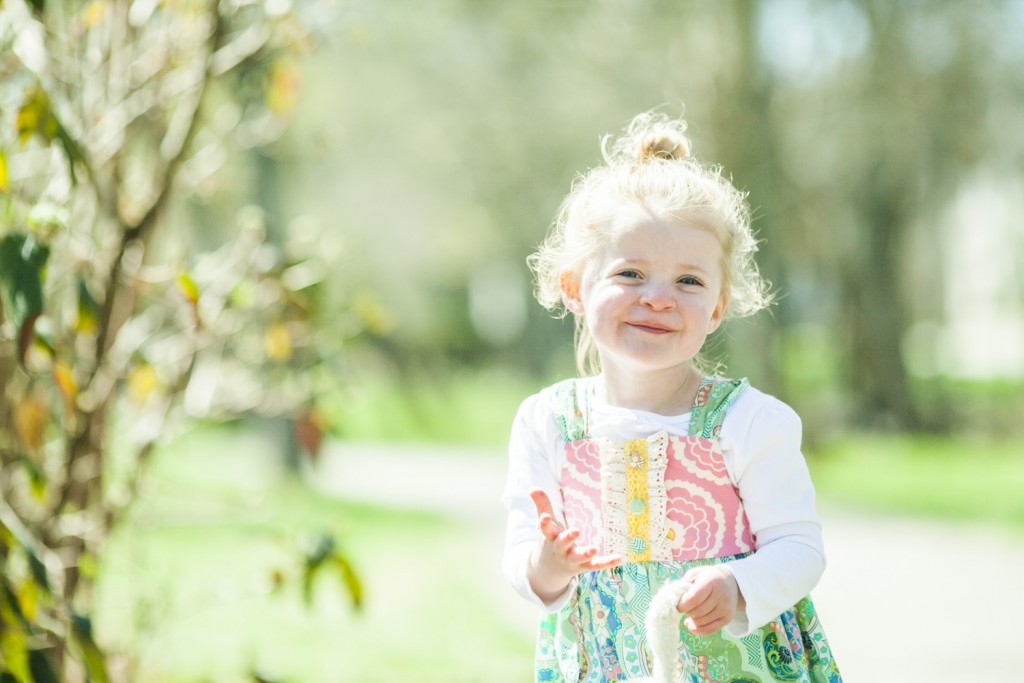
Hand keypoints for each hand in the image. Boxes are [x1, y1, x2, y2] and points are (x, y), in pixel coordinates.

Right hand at [526, 488, 622, 602]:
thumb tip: (533, 487)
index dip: (545, 523)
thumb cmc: (552, 540)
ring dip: (586, 553)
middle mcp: (560, 550)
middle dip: (568, 538)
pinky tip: (619, 558)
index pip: (546, 530)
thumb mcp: (547, 524)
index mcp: (550, 537)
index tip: (544, 517)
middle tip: (575, 531)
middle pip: (562, 544)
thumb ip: (542, 506)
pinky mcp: (585, 566)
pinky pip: (596, 565)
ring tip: (593, 548)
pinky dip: (607, 562)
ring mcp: (572, 559)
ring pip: (579, 557)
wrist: (551, 569)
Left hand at [676, 565, 744, 635]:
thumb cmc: (706, 577)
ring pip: (701, 622)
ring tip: (690, 611)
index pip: (694, 599)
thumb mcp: (694, 574)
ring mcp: (726, 608)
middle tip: (685, 606)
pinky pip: (709, 630)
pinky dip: (697, 630)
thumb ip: (683, 585)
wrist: (729, 582)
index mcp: (712, 581)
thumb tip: (674, 601)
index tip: (677, 605)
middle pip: (697, 612)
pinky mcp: (727, 618)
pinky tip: (691, 624)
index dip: (682, 605)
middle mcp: (722, 595)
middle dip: (686, 612)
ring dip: (691, 619)